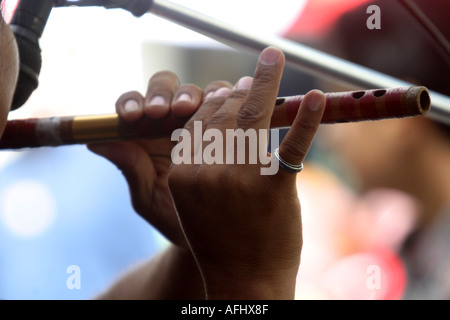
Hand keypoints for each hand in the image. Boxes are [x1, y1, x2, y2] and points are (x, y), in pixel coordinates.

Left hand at [88, 71, 231, 246]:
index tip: (132, 117)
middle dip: (165, 94)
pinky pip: (229, 105)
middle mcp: (172, 121)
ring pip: (199, 91)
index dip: (132, 103)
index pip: (134, 105)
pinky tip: (226, 110)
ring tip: (193, 109)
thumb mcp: (148, 197)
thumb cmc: (173, 217)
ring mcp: (202, 120)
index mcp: (145, 135)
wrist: (211, 233)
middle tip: (164, 112)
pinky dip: (227, 101)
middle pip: (167, 88)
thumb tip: (95, 142)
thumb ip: (129, 168)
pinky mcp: (229, 124)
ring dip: (196, 95)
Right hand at [168, 47, 325, 298]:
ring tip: (272, 64)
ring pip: (250, 117)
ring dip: (264, 87)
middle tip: (256, 75)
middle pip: (222, 113)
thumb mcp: (188, 204)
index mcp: (181, 174)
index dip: (216, 101)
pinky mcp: (272, 187)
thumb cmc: (218, 241)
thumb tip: (173, 133)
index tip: (233, 89)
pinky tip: (316, 98)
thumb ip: (187, 166)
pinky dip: (307, 119)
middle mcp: (205, 171)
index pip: (197, 123)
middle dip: (239, 90)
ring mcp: (238, 177)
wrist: (242, 282)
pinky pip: (291, 144)